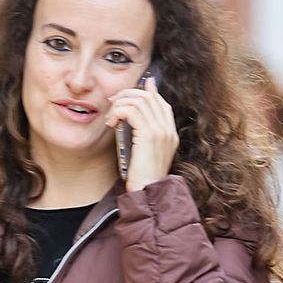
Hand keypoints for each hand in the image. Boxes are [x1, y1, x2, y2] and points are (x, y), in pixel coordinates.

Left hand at [104, 76, 177, 192]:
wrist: (147, 190)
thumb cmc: (142, 176)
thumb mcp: (146, 153)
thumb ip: (143, 134)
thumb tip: (132, 117)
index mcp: (170, 133)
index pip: (160, 102)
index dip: (144, 93)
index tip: (127, 94)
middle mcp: (168, 129)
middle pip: (149, 96)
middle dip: (128, 94)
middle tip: (112, 103)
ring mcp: (160, 130)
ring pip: (139, 100)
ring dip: (120, 104)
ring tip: (111, 117)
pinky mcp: (149, 134)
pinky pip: (131, 111)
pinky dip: (118, 112)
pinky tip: (112, 123)